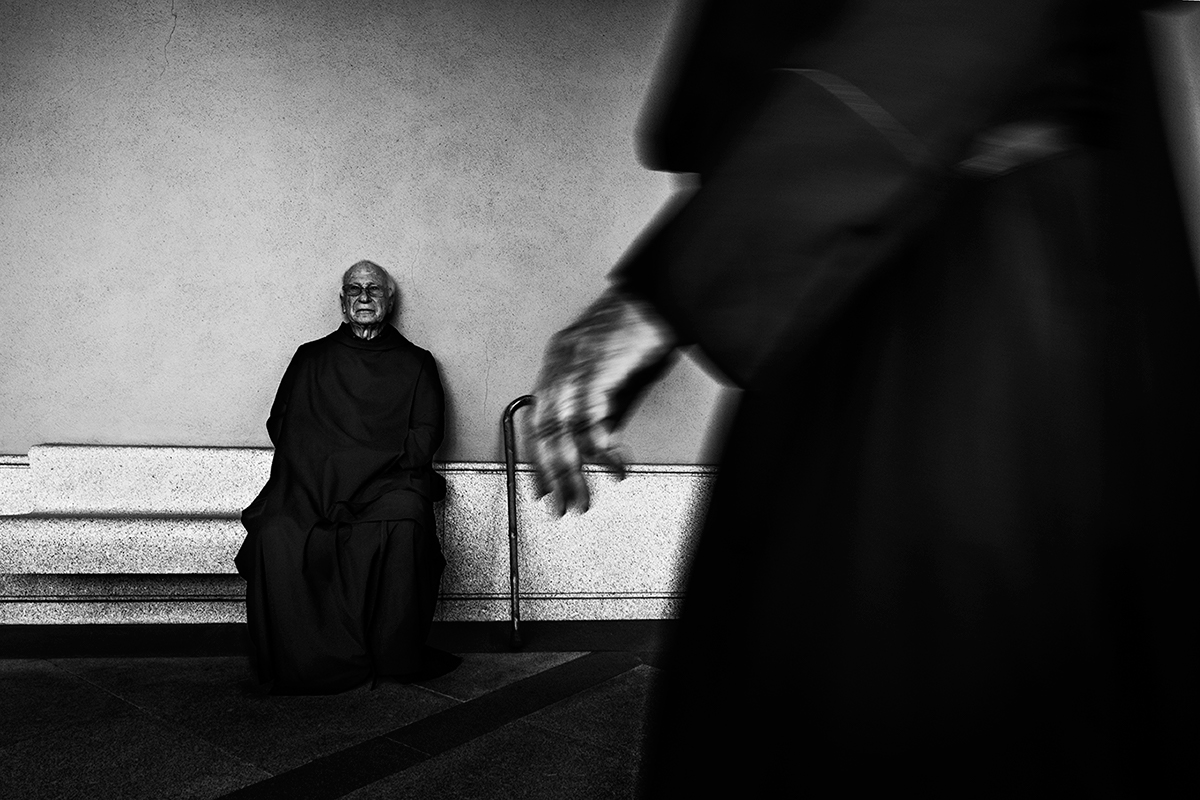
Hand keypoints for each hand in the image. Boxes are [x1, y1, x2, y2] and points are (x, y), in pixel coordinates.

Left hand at [531, 288, 676, 514]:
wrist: (664, 293)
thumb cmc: (645, 325)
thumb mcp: (620, 373)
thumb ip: (607, 408)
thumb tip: (602, 442)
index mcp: (560, 362)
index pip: (537, 420)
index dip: (537, 458)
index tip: (542, 487)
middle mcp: (560, 364)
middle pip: (544, 432)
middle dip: (552, 475)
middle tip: (561, 504)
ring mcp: (576, 366)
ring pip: (562, 433)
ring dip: (574, 472)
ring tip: (584, 497)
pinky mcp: (597, 369)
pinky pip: (592, 421)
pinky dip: (603, 450)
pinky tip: (613, 466)